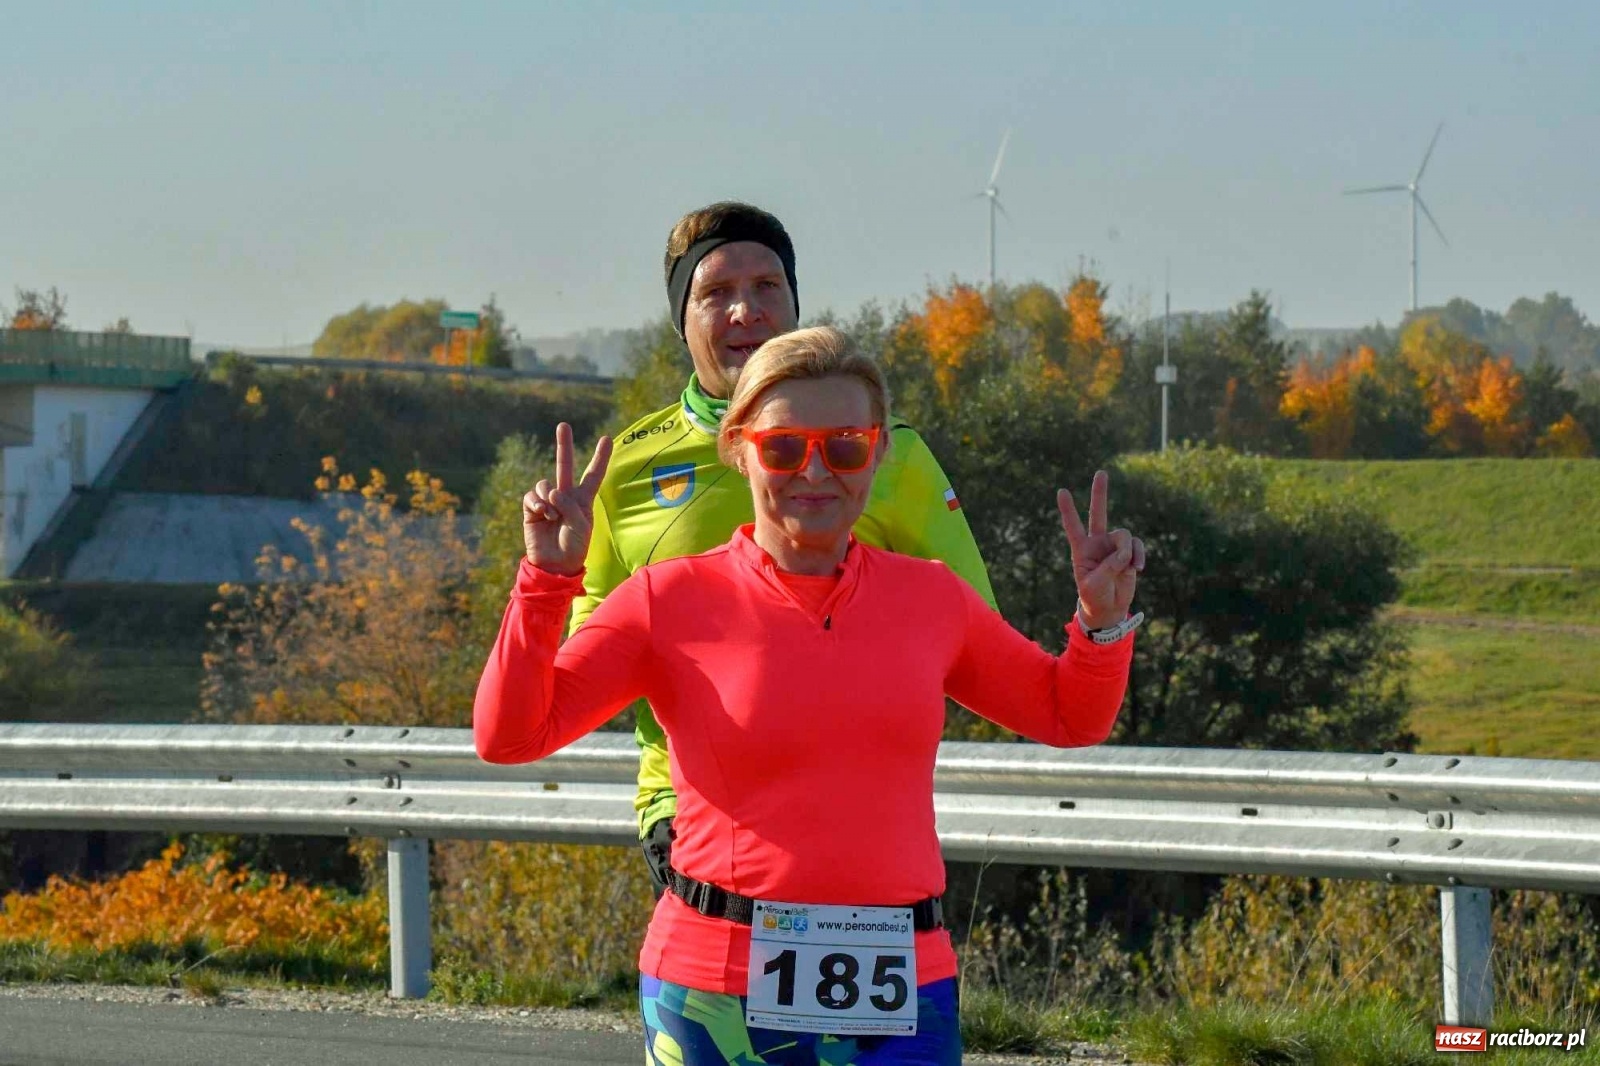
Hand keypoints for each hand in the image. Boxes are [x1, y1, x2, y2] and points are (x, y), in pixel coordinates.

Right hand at [522, 422, 611, 575]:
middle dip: (564, 445)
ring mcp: (547, 501)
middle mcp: (565, 496)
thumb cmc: (575, 546)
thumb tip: (551, 490)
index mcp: (583, 500)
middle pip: (565, 465)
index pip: (593, 475)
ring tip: (553, 515)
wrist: (555, 564)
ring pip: (545, 483)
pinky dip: (536, 502)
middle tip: (564, 425)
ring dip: (548, 497)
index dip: (600, 458)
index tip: (606, 439)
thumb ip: (570, 505)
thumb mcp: (581, 526)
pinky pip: (532, 495)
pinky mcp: (531, 509)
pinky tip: (542, 513)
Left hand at [1058, 470, 1144, 629]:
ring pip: (1124, 535)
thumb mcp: (1094, 584)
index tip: (1061, 491)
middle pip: (1098, 513)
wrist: (1109, 608)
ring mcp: (1114, 547)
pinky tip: (1138, 568)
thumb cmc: (1094, 596)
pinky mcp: (1129, 553)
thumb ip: (1108, 566)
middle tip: (1101, 473)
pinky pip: (1137, 546)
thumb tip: (1125, 553)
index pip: (1072, 526)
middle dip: (1100, 493)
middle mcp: (1097, 543)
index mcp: (1081, 549)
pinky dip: (1139, 555)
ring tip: (1126, 567)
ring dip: (1126, 551)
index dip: (1068, 509)